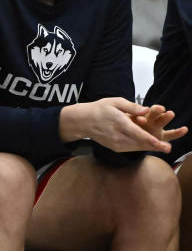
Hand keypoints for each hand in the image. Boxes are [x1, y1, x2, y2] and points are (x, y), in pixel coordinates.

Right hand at [61, 98, 179, 152]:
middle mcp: (117, 136)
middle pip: (138, 143)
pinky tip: (148, 145)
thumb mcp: (114, 102)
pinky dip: (140, 147)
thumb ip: (132, 106)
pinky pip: (130, 149)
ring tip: (162, 147)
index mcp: (118, 123)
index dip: (148, 139)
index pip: (136, 133)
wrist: (82, 121)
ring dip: (149, 147)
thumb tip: (146, 110)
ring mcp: (115, 143)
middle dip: (154, 146)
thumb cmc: (99, 109)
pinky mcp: (115, 148)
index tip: (159, 143)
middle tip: (168, 148)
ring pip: (136, 147)